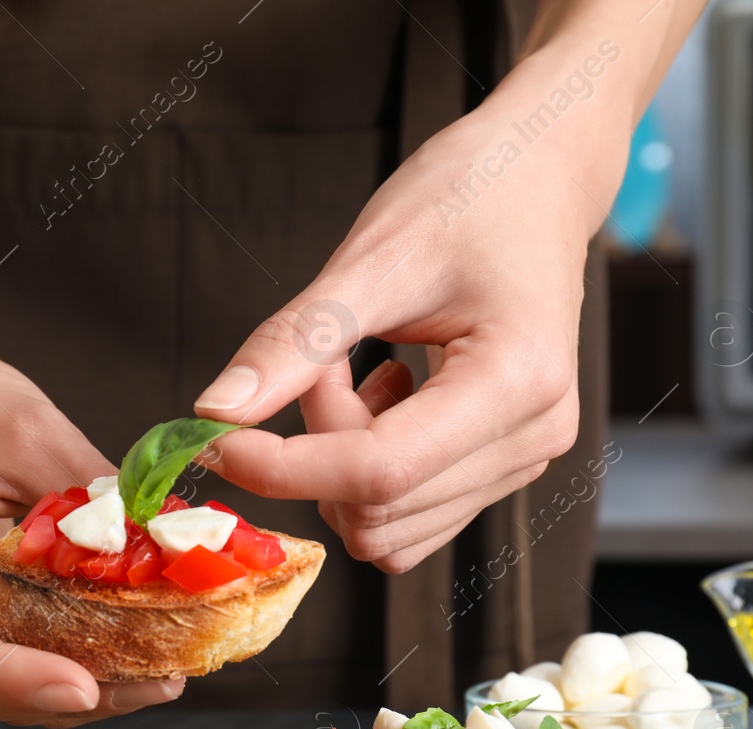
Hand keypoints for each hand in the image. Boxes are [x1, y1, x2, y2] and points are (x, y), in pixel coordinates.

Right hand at [0, 347, 184, 725]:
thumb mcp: (27, 432)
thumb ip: (87, 498)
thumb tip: (165, 555)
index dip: (7, 676)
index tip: (84, 687)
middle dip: (52, 696)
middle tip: (151, 686)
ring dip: (58, 699)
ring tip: (149, 682)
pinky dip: (42, 680)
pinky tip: (113, 670)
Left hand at [193, 85, 622, 573]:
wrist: (537, 179)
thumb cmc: (470, 197)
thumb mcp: (370, 260)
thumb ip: (292, 344)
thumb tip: (214, 411)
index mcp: (517, 381)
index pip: (378, 471)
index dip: (283, 468)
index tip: (215, 441)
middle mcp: (532, 436)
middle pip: (377, 507)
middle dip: (317, 446)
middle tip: (320, 362)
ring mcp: (523, 458)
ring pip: (387, 524)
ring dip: (338, 460)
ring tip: (355, 371)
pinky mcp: (503, 466)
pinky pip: (408, 513)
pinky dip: (365, 471)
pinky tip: (379, 398)